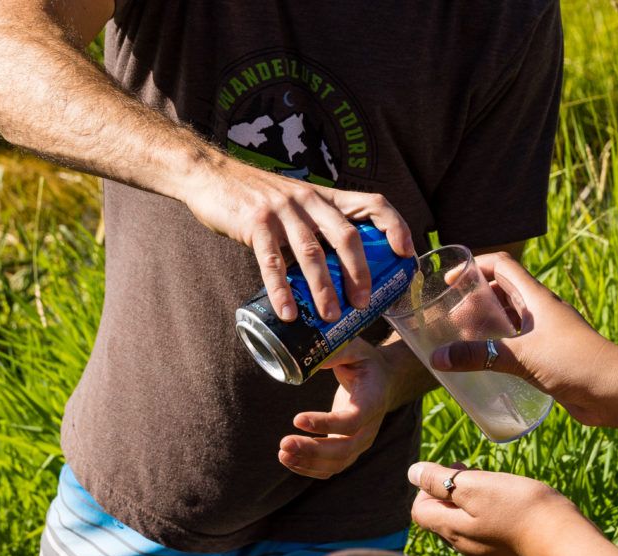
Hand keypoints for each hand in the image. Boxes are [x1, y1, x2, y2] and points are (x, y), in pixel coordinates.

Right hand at [181, 157, 413, 322]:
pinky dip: (281, 290)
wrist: (211, 176)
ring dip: (323, 288)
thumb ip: (318, 230)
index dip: (396, 226)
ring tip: (330, 317)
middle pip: (347, 236)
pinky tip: (287, 313)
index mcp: (326, 197)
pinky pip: (272, 262)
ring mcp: (283, 211)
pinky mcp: (255, 223)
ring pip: (312, 253)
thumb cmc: (259, 198)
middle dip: (360, 273)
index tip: (407, 254)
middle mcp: (310, 200)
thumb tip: (341, 276)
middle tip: (363, 304)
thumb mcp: (298, 205)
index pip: (373, 204)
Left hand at [279, 338, 399, 478]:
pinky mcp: (349, 449)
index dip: (326, 424)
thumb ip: (336, 351)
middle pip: (344, 449)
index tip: (297, 419)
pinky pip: (331, 468)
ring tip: (282, 452)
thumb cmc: (366, 362)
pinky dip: (309, 468)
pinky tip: (288, 459)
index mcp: (373, 401)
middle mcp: (369, 428)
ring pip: (336, 463)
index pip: (352, 421)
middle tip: (284, 442)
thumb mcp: (356, 349)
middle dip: (312, 450)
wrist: (382, 380)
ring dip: (308, 462)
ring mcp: (360, 442)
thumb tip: (308, 354)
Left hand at [408, 461, 588, 555]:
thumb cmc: (519, 508)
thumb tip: (412, 473)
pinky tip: (510, 509)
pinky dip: (489, 519)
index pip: (419, 511)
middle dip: (449, 494)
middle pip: (441, 519)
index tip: (455, 469)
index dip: (428, 488)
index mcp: (451, 529)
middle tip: (474, 473)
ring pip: (464, 527)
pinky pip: (486, 536)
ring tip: (494, 488)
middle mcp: (463, 547)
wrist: (562, 541)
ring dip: (470, 506)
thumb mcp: (476, 486)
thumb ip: (441, 480)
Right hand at [428, 252, 617, 425]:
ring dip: (487, 326)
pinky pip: (518, 345)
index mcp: (537, 298)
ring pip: (510, 320)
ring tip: (461, 341)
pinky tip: (485, 365)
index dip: (475, 266)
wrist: (617, 391)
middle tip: (450, 320)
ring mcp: (547, 334)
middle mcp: (541, 311)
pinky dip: (500, 348)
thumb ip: (479, 356)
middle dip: (475, 300)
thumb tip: (438, 358)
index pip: (502, 265)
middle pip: (502, 292)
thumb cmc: (575, 364)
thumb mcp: (522, 357)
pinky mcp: (550, 357)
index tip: (449, 282)